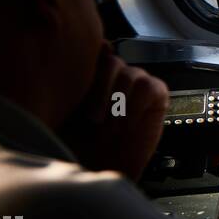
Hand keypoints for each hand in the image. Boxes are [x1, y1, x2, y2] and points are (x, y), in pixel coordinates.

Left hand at [59, 42, 168, 180]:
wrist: (103, 168)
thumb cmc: (78, 144)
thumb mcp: (61, 112)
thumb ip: (64, 86)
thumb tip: (78, 59)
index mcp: (90, 74)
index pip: (95, 50)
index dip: (90, 60)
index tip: (79, 84)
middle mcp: (114, 75)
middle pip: (110, 61)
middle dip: (100, 91)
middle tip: (94, 120)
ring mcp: (136, 82)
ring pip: (129, 74)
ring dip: (118, 103)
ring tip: (110, 127)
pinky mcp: (156, 93)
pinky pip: (148, 87)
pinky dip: (135, 107)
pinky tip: (127, 125)